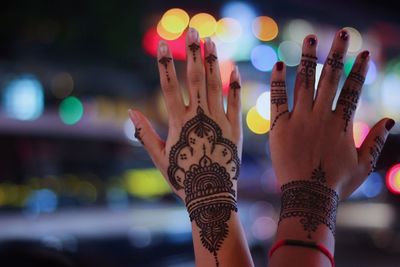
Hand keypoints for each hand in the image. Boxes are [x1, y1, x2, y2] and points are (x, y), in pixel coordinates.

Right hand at [129, 28, 250, 266]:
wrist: (211, 196)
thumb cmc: (182, 178)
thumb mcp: (159, 157)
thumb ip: (145, 133)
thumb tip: (130, 111)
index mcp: (179, 122)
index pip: (169, 86)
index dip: (165, 64)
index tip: (163, 44)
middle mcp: (199, 117)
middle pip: (194, 79)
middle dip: (192, 53)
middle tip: (192, 30)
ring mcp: (218, 121)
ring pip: (215, 86)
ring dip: (212, 62)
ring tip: (211, 41)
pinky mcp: (235, 128)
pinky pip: (235, 103)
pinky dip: (234, 86)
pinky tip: (234, 70)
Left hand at [268, 29, 394, 238]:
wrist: (307, 197)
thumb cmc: (336, 184)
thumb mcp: (363, 165)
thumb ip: (375, 141)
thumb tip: (391, 120)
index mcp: (342, 124)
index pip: (354, 89)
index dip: (360, 70)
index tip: (364, 52)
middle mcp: (322, 116)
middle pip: (331, 78)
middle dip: (337, 54)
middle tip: (341, 34)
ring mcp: (300, 119)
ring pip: (305, 82)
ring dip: (309, 59)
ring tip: (310, 39)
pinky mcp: (279, 126)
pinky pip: (278, 99)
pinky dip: (278, 81)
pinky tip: (279, 64)